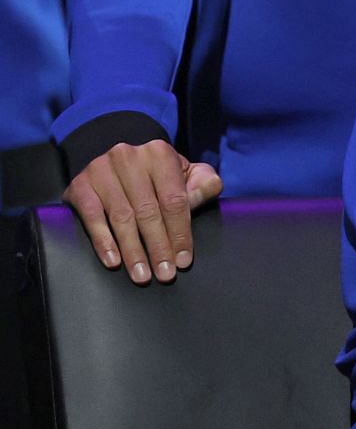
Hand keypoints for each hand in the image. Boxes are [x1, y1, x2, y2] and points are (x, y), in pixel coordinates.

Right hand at [64, 140, 221, 284]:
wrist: (119, 164)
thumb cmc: (160, 176)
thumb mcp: (189, 173)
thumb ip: (204, 184)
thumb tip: (202, 195)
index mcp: (159, 153)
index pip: (174, 200)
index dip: (180, 233)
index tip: (183, 261)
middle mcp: (128, 157)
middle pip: (148, 211)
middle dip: (158, 247)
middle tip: (164, 275)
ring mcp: (101, 168)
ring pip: (121, 217)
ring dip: (132, 250)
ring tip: (141, 275)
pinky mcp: (80, 183)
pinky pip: (92, 216)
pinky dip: (102, 240)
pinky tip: (113, 260)